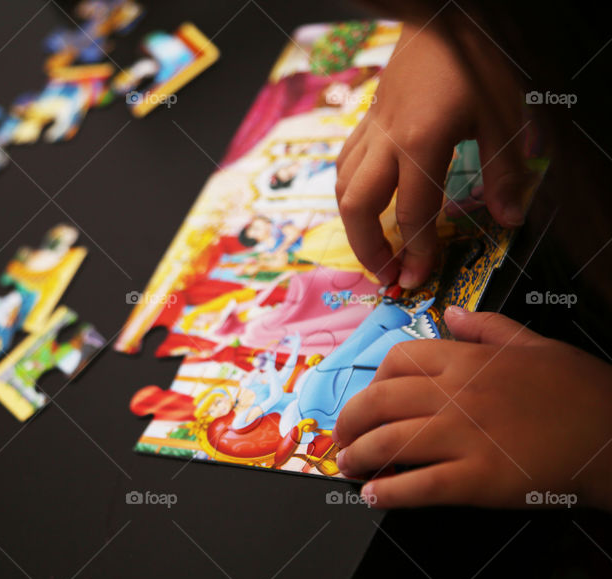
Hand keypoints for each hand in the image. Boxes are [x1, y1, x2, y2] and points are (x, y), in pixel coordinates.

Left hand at [332, 307, 611, 509]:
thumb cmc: (581, 391)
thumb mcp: (536, 344)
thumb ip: (487, 328)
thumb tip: (451, 314)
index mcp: (467, 359)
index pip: (397, 360)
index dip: (371, 382)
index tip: (367, 400)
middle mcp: (456, 394)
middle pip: (378, 402)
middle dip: (349, 422)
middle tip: (340, 439)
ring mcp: (465, 437)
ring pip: (389, 443)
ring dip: (358, 458)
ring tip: (347, 468)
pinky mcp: (479, 480)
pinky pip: (419, 486)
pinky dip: (389, 493)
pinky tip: (373, 497)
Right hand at [335, 24, 528, 287]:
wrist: (441, 14)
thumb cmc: (475, 60)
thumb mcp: (504, 114)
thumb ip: (504, 170)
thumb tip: (510, 218)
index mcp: (422, 142)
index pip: (412, 213)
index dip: (415, 251)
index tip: (418, 277)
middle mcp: (387, 141)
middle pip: (358, 207)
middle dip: (367, 248)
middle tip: (385, 272)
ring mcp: (372, 129)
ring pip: (342, 186)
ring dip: (353, 224)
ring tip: (373, 246)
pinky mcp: (367, 119)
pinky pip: (345, 163)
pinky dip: (349, 191)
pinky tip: (366, 203)